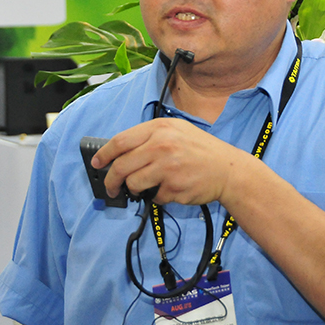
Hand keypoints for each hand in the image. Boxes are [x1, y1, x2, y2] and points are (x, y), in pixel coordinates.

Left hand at [92, 119, 248, 205]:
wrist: (229, 170)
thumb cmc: (201, 150)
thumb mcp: (176, 131)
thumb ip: (149, 138)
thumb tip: (120, 154)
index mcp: (160, 128)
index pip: (120, 141)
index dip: (104, 154)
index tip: (96, 163)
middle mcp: (161, 145)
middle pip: (121, 166)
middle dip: (111, 180)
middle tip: (111, 187)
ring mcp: (167, 167)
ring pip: (133, 183)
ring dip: (135, 189)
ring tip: (148, 186)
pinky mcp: (173, 187)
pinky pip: (153, 196)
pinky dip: (158, 196)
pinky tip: (172, 188)